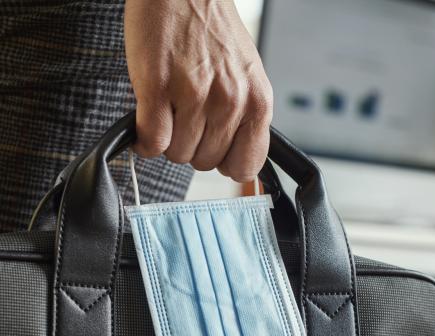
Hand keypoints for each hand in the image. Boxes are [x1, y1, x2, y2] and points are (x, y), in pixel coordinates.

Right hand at [124, 0, 272, 181]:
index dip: (225, 163)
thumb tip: (239, 169)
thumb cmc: (213, 34)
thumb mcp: (247, 80)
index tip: (215, 150)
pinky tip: (148, 118)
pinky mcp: (159, 87)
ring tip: (170, 107)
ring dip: (168, 138)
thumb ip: (246, 122)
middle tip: (187, 116)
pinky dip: (144, 139)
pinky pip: (152, 141)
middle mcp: (231, 102)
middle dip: (193, 145)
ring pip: (177, 154)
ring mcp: (195, 95)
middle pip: (205, 163)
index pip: (245, 167)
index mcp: (258, 103)